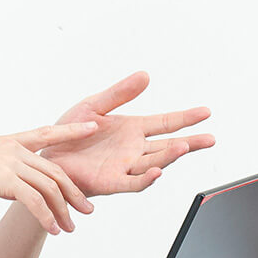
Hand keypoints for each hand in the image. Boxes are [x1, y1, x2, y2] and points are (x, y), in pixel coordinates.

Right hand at [0, 121, 99, 234]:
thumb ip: (4, 174)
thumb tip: (18, 190)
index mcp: (10, 142)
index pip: (48, 133)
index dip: (72, 130)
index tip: (93, 126)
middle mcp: (14, 149)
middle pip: (55, 171)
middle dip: (74, 192)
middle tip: (88, 210)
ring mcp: (10, 163)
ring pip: (49, 187)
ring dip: (62, 211)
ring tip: (70, 228)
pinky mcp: (3, 180)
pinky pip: (34, 200)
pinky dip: (46, 217)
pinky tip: (52, 230)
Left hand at [41, 71, 215, 195]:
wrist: (46, 156)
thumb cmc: (69, 133)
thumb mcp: (94, 105)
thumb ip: (119, 92)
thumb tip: (145, 75)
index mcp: (132, 129)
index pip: (165, 122)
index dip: (186, 118)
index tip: (206, 112)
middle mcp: (133, 149)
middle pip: (168, 145)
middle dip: (190, 142)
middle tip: (210, 139)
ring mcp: (124, 166)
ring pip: (154, 161)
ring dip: (169, 156)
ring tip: (185, 146)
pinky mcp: (110, 181)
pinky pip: (132, 182)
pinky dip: (146, 178)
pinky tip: (157, 171)